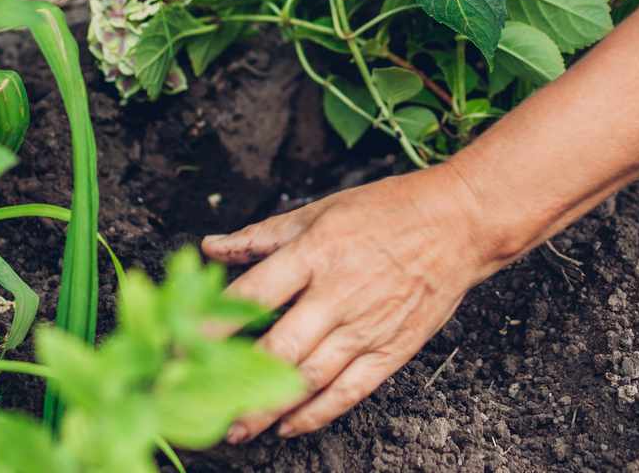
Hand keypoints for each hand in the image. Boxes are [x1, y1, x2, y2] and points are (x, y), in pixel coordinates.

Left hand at [200, 165, 497, 440]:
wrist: (460, 223)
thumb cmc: (389, 210)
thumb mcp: (322, 210)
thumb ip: (263, 235)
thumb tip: (210, 246)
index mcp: (317, 252)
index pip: (253, 293)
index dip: (214, 324)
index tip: (178, 346)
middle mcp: (338, 292)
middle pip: (278, 349)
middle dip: (234, 382)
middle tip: (198, 404)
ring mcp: (367, 325)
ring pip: (310, 378)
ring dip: (269, 408)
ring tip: (237, 429)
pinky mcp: (393, 349)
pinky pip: (350, 390)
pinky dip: (318, 413)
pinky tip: (290, 426)